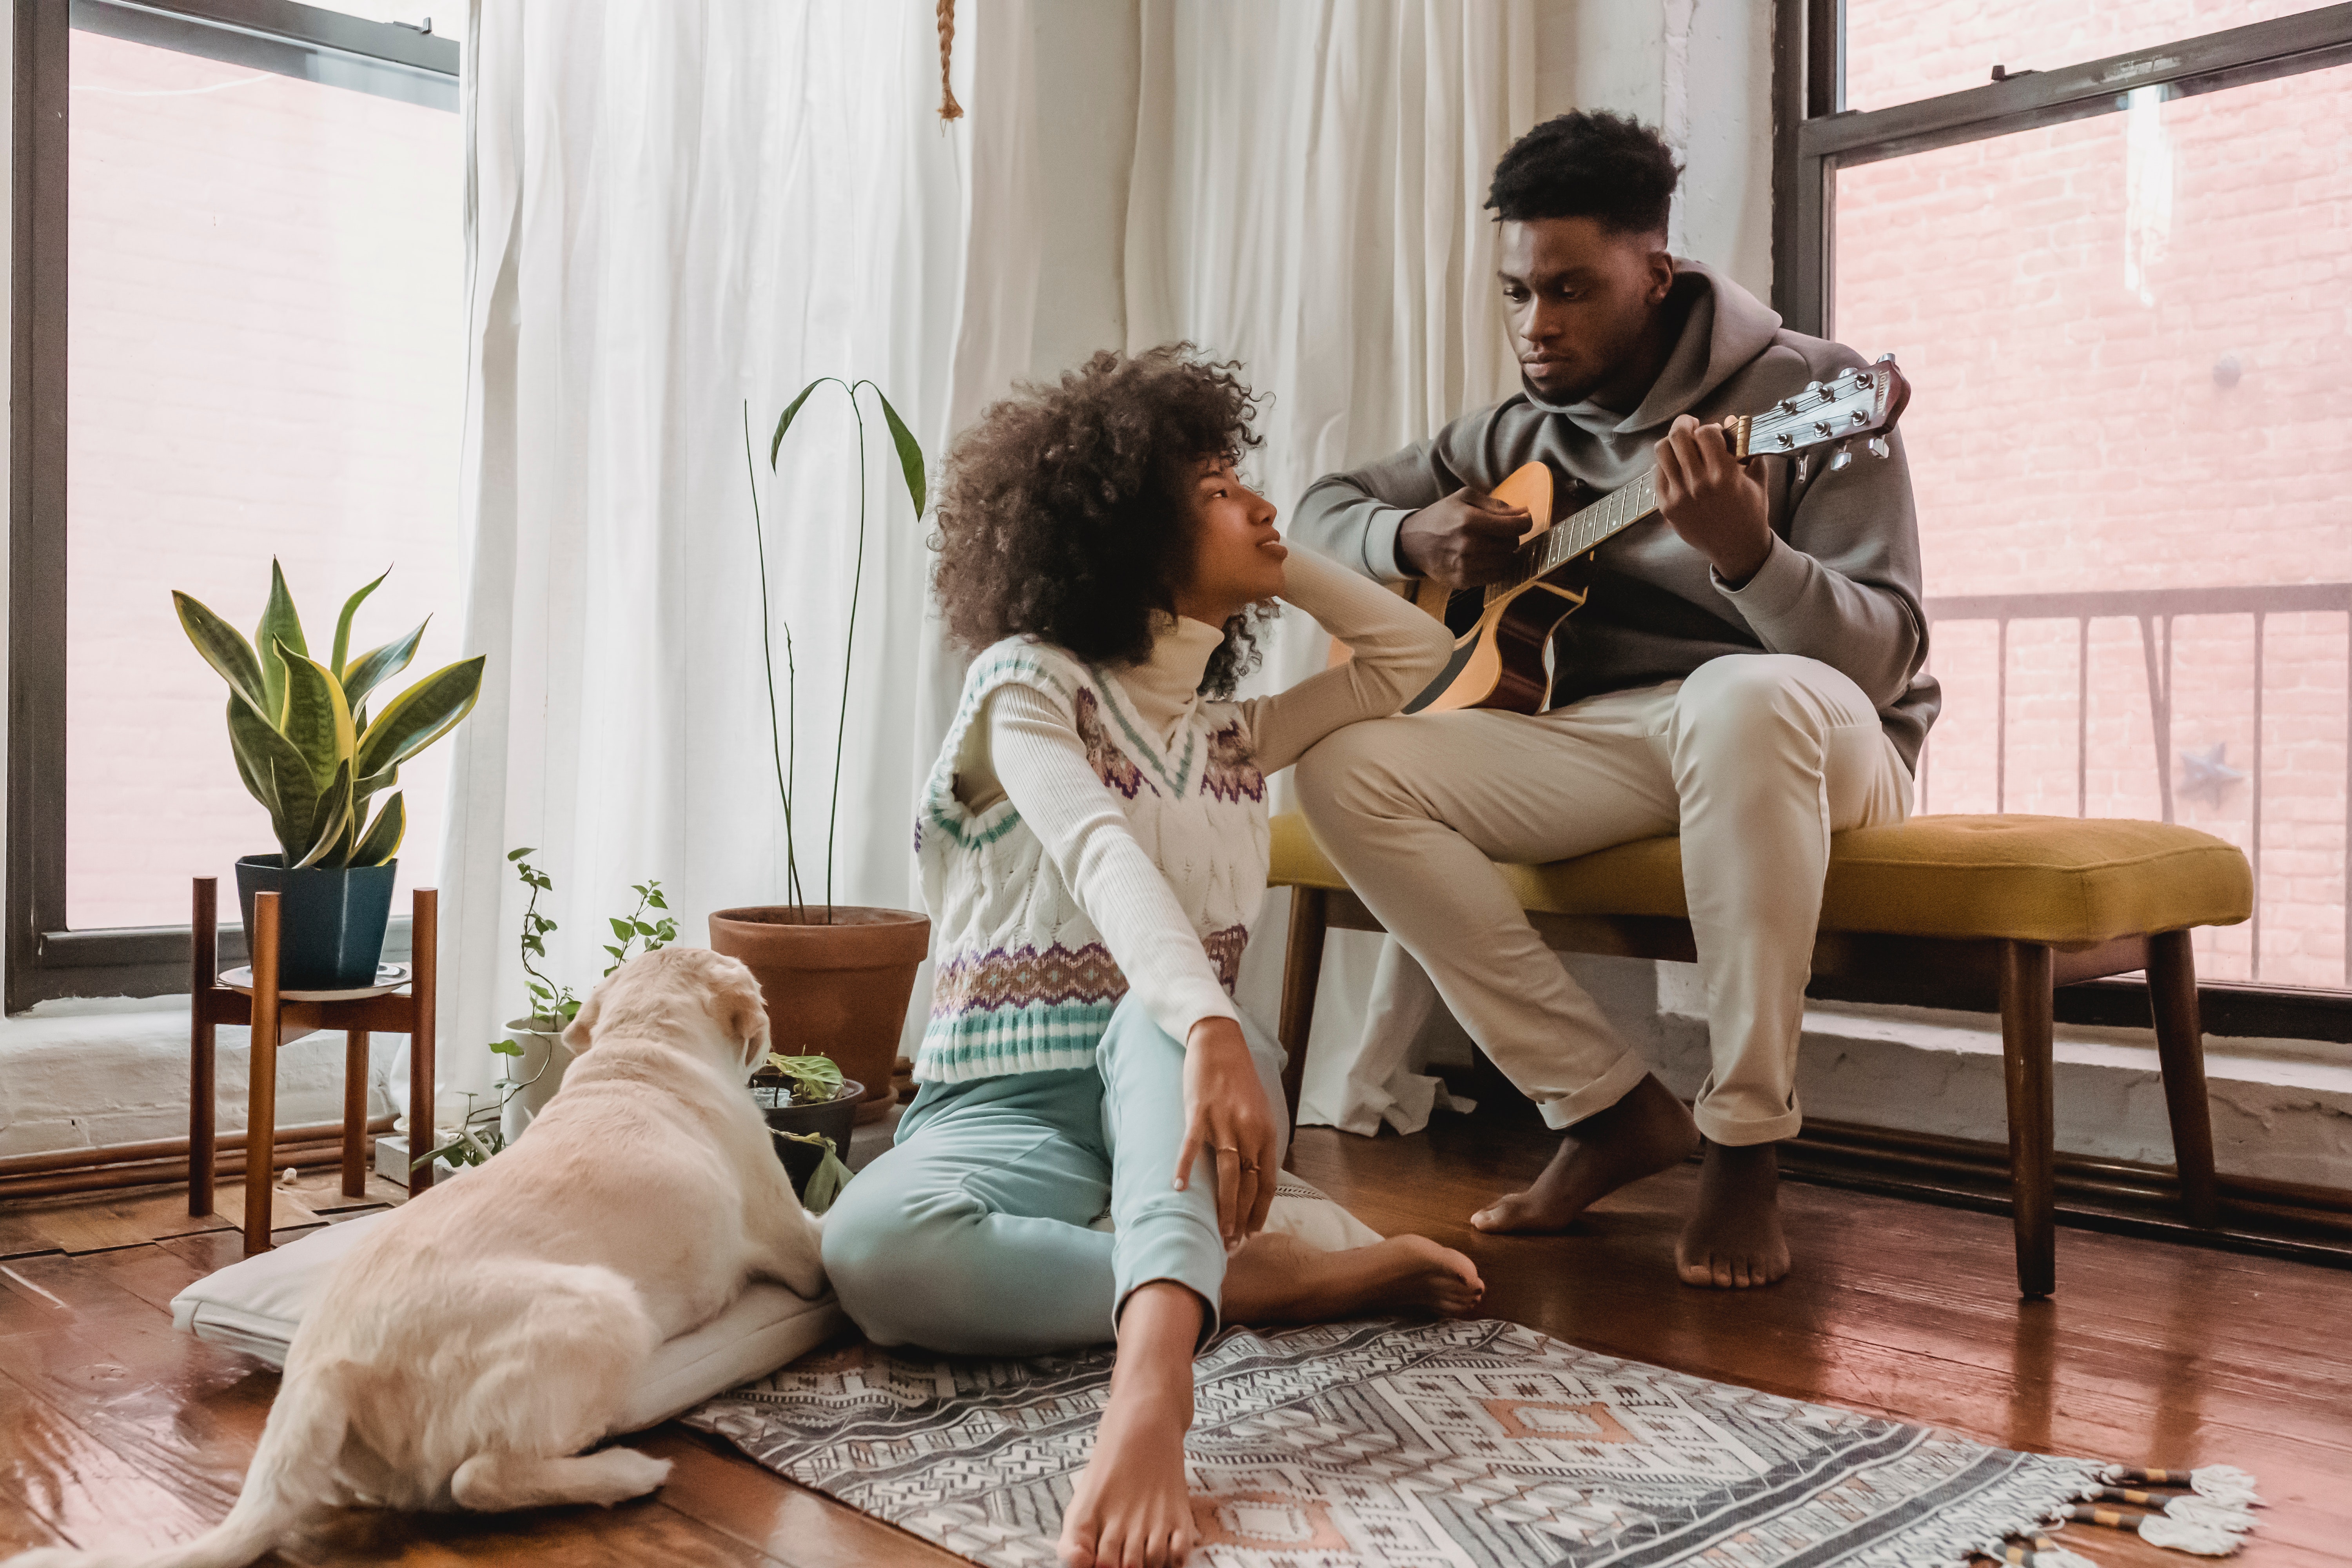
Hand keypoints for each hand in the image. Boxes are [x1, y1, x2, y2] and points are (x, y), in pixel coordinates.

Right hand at [1173, 1017, 1276, 1245]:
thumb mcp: (1258, 1112)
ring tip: (1219, 1233)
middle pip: (1249, 1185)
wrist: (1220, 1043)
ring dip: (1224, 1207)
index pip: (1266, 1183)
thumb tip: (1253, 1177)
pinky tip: (1177, 1188)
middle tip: (1233, 1246)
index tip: (1251, 1235)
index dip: (1259, 1212)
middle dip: (1242, 1219)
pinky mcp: (1199, 1112)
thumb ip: (1257, 1142)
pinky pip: (1191, 1146)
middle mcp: (1250, 1130)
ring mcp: (1224, 1122)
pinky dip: (1184, 1168)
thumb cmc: (1238, 1080)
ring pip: (1228, 1174)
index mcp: (1266, 1133)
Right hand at [1396, 487, 1529, 588]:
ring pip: (1506, 562)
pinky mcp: (1463, 581)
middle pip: (1512, 544)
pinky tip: (1487, 557)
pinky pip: (1496, 576)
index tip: (1524, 520)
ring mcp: (1465, 566)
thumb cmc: (1440, 516)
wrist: (1411, 542)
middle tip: (1500, 531)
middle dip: (1511, 536)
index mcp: (1468, 520)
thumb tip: (1523, 512)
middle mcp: (1468, 545)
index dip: (1525, 522)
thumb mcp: (1464, 498)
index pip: (1514, 526)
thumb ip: (1495, 504)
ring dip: (1505, 553)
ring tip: (1492, 544)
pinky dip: (1497, 567)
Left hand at [1653, 414, 1771, 584]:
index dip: (1709, 427)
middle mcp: (1699, 484)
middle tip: (1690, 425)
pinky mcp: (1667, 507)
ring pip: (1662, 451)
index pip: (1706, 433)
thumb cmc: (1750, 511)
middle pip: (1678, 437)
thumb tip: (1731, 420)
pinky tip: (1676, 466)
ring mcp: (1680, 496)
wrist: (1737, 547)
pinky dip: (1665, 464)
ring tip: (1681, 444)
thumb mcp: (1758, 478)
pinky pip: (1657, 473)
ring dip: (1672, 442)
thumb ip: (1747, 447)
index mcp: (1725, 475)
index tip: (1713, 432)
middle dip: (1685, 424)